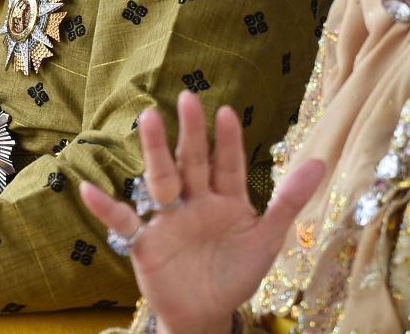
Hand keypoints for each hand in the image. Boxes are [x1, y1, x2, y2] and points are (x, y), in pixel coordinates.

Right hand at [79, 92, 324, 333]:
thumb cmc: (236, 274)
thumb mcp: (268, 239)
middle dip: (191, 133)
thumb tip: (322, 161)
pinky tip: (88, 190)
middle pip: (192, 162)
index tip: (227, 112)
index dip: (228, 141)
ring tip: (148, 118)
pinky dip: (105, 208)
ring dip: (154, 150)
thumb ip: (289, 200)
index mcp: (226, 199)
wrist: (206, 316)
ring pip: (161, 179)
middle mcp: (195, 201)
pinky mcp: (146, 242)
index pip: (228, 164)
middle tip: (188, 98)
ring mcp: (169, 218)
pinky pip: (124, 221)